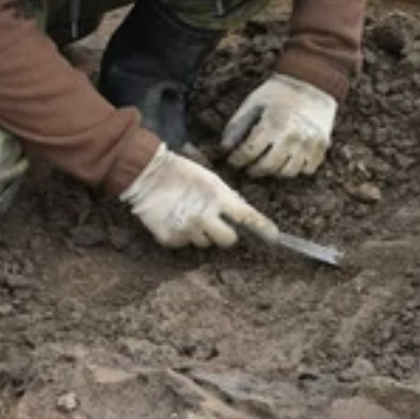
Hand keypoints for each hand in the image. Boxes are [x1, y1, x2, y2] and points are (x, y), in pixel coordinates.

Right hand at [121, 145, 277, 248]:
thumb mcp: (212, 180)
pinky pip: (184, 244)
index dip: (262, 228)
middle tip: (216, 223)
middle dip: (226, 234)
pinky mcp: (169, 239)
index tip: (273, 237)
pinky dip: (183, 235)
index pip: (247, 218)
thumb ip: (230, 199)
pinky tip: (176, 220)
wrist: (146, 174)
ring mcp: (185, 230)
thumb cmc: (184, 174)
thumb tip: (247, 214)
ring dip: (202, 233)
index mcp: (217, 198)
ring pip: (205, 243)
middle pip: (228, 240)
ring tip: (190, 216)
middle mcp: (203, 217)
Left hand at [221, 74, 336, 177]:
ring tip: (268, 164)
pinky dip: (296, 169)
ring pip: (288, 172)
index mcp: (272, 123)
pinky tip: (288, 161)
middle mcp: (292, 136)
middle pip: (267, 167)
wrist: (312, 81)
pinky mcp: (322, 146)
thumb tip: (224, 149)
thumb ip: (236, 126)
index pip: (248, 153)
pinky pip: (307, 170)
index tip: (233, 160)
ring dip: (274, 172)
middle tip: (248, 167)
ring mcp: (309, 143)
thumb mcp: (253, 103)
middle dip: (253, 170)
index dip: (236, 160)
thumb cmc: (278, 92)